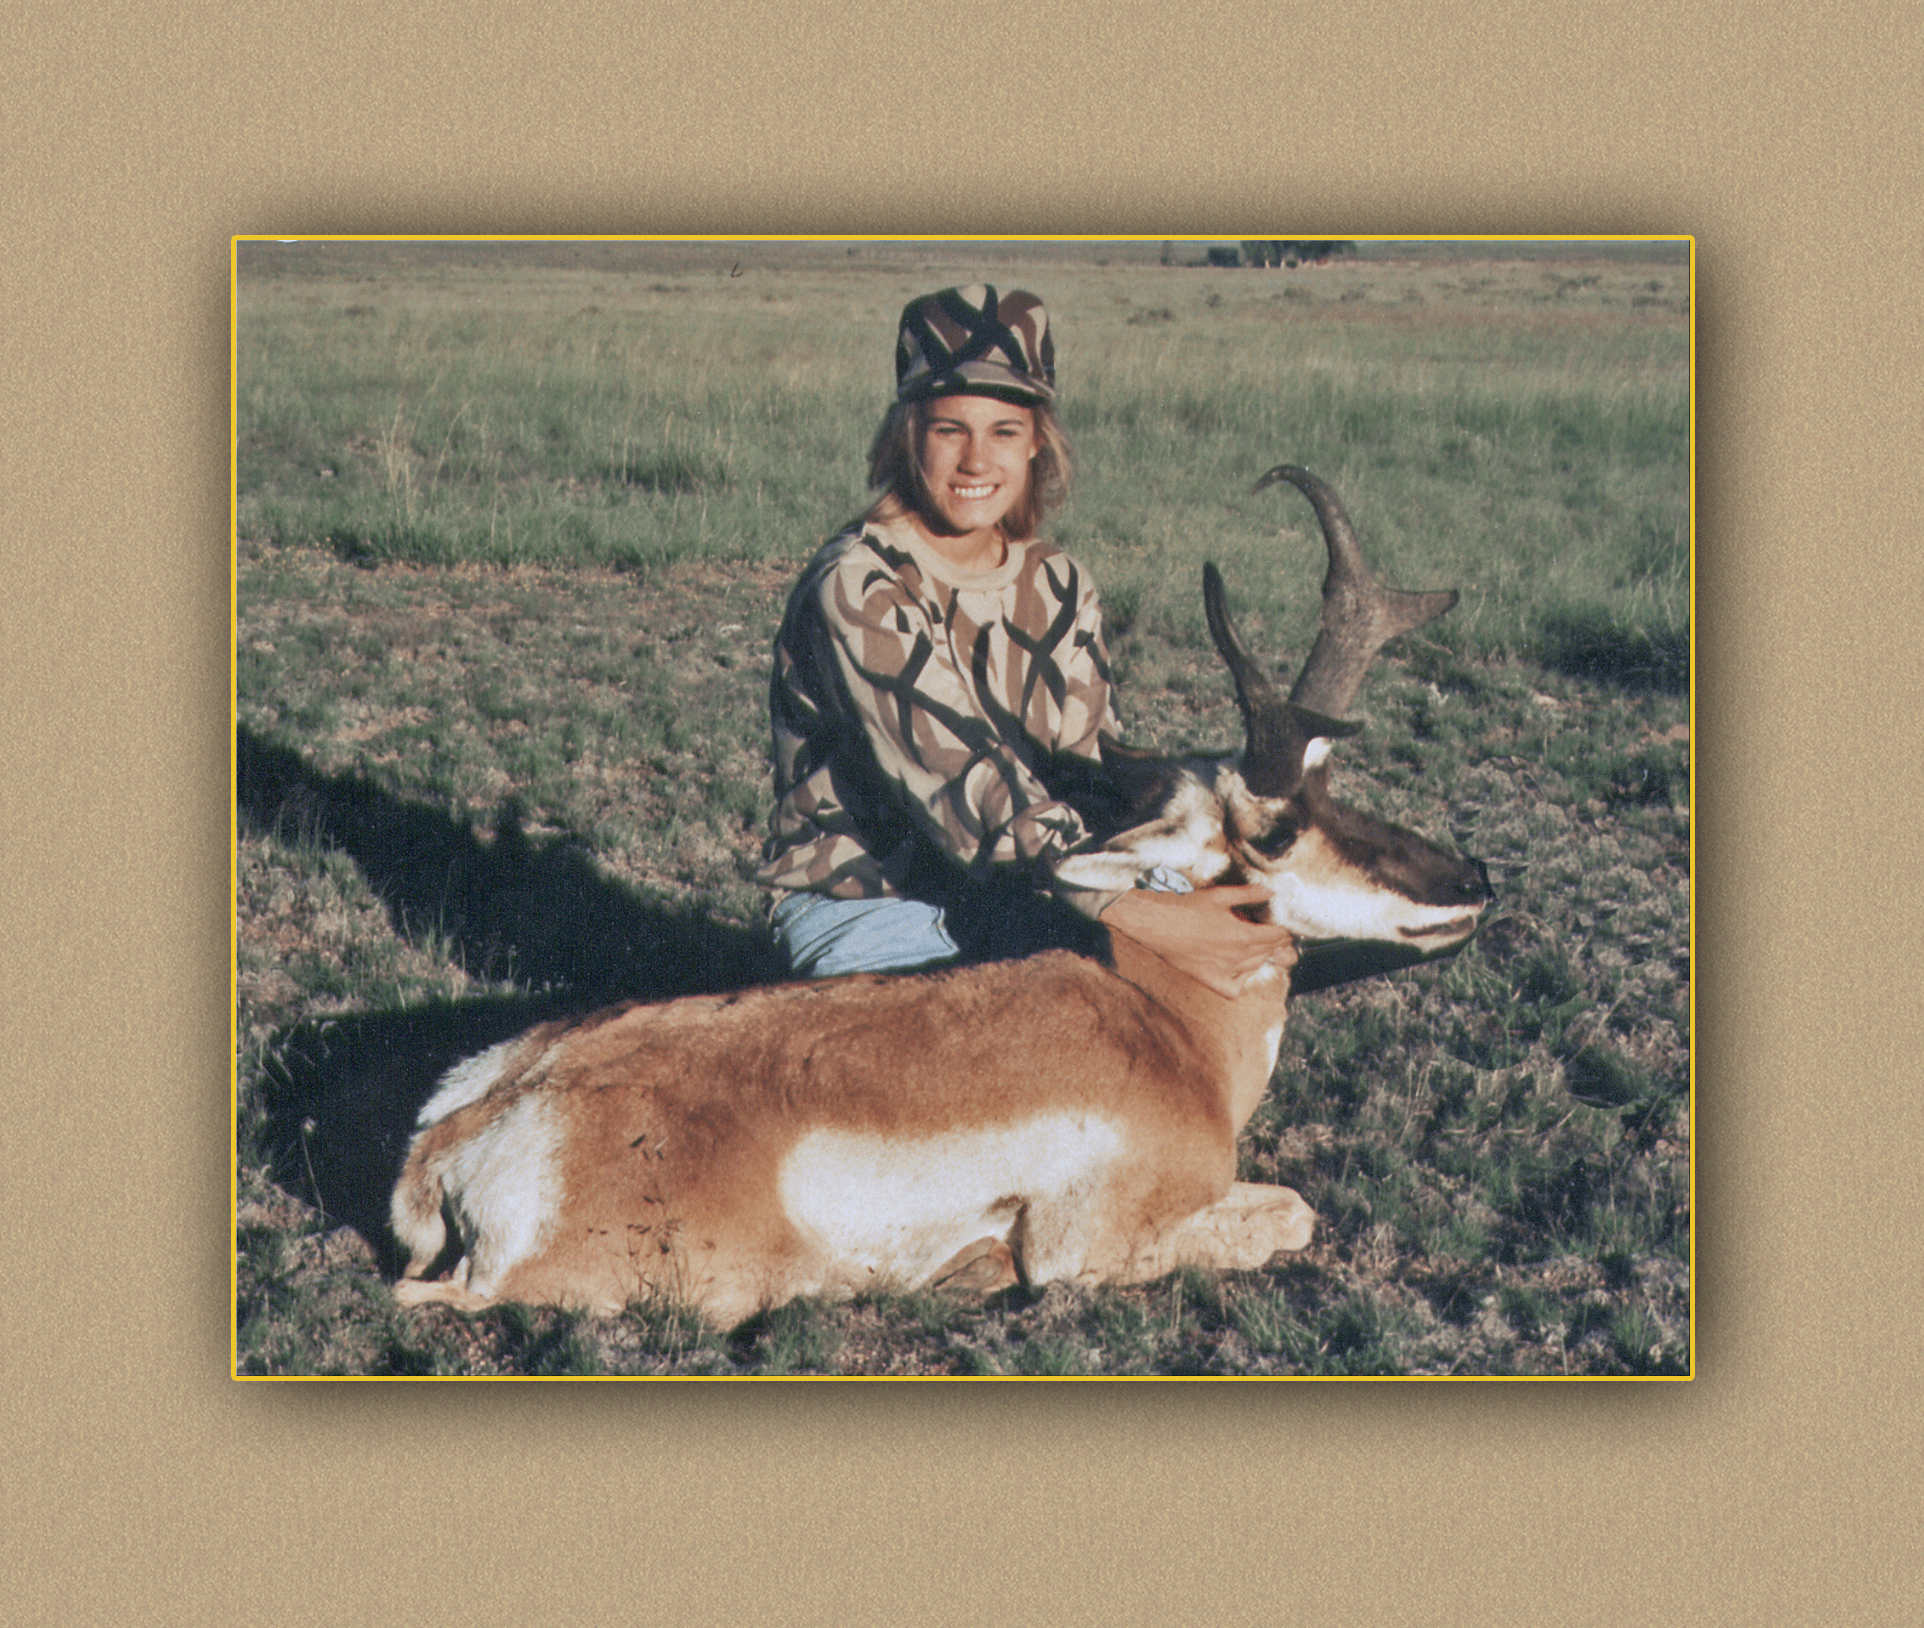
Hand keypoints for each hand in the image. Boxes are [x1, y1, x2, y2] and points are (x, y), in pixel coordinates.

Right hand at [1100, 883, 1296, 998]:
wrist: (1158, 925)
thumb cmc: (1188, 908)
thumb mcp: (1220, 895)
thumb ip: (1249, 894)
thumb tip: (1270, 893)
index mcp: (1244, 935)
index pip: (1277, 937)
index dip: (1284, 931)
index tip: (1285, 928)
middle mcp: (1238, 957)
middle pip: (1269, 952)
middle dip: (1276, 944)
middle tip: (1275, 937)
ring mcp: (1225, 971)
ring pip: (1255, 967)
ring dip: (1261, 957)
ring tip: (1257, 948)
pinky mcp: (1211, 980)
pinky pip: (1235, 988)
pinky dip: (1241, 981)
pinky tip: (1238, 970)